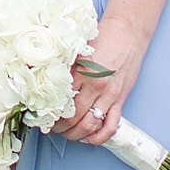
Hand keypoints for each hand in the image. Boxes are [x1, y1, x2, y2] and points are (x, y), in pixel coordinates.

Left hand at [54, 12, 146, 147]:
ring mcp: (109, 96)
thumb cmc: (102, 38)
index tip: (41, 117)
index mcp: (80, 73)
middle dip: (59, 128)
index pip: (60, 103)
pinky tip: (89, 137)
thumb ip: (64, 68)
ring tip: (67, 134)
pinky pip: (110, 126)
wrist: (127, 31)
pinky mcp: (120, 100)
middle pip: (72, 118)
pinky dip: (99, 137)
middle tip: (51, 128)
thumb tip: (42, 79)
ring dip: (76, 135)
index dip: (49, 114)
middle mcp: (95, 87)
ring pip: (89, 126)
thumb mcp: (77, 51)